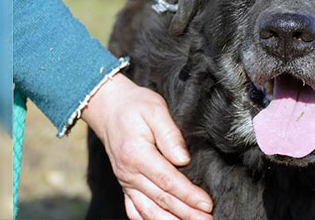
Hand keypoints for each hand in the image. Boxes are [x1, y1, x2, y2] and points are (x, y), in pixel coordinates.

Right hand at [82, 73, 212, 219]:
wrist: (108, 107)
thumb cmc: (136, 105)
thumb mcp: (155, 109)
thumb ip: (170, 134)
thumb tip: (183, 159)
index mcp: (137, 155)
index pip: (167, 181)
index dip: (188, 195)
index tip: (207, 203)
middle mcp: (129, 173)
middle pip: (161, 199)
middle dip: (187, 213)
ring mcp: (125, 181)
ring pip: (148, 210)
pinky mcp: (125, 184)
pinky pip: (134, 210)